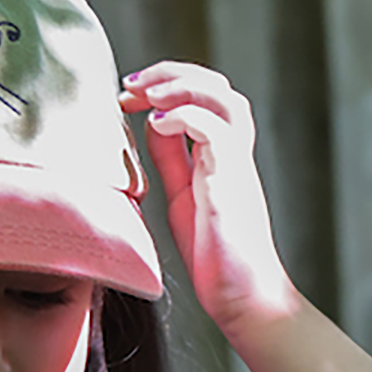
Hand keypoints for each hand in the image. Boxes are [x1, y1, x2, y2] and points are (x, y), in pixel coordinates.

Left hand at [118, 60, 297, 334]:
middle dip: (173, 73)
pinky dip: (186, 117)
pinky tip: (158, 122)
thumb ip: (170, 161)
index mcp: (221, 157)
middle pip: (218, 87)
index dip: (166, 85)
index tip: (128, 93)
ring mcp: (235, 168)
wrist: (243, 299)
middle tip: (132, 83)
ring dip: (183, 86)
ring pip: (226, 100)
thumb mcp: (182, 197)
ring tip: (147, 94)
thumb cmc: (216, 256)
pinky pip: (218, 133)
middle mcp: (233, 156)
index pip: (204, 98)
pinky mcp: (230, 186)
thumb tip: (149, 126)